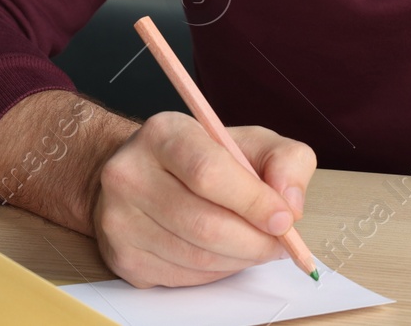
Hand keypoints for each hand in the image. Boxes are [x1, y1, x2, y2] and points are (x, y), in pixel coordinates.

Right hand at [92, 112, 316, 288]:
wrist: (141, 174)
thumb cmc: (203, 157)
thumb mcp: (250, 141)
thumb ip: (284, 160)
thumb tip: (290, 203)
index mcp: (163, 134)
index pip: (208, 172)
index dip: (253, 201)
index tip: (284, 219)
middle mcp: (130, 174)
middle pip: (203, 223)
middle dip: (254, 241)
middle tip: (279, 243)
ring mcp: (119, 219)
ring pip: (196, 257)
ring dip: (238, 259)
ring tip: (255, 246)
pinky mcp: (122, 257)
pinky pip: (182, 277)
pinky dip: (215, 272)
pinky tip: (224, 254)